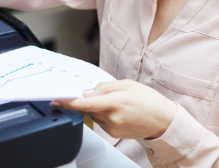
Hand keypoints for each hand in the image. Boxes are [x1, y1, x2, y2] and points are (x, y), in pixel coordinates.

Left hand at [51, 79, 176, 139]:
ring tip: (116, 102)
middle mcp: (113, 117)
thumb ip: (105, 87)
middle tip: (102, 93)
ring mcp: (113, 128)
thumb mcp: (128, 84)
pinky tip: (117, 110)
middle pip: (88, 107)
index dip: (68, 103)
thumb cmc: (149, 100)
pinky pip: (101, 121)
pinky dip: (103, 114)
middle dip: (88, 99)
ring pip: (94, 114)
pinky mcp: (113, 134)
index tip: (55, 100)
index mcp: (116, 102)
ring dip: (97, 106)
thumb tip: (88, 91)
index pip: (85, 103)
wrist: (163, 121)